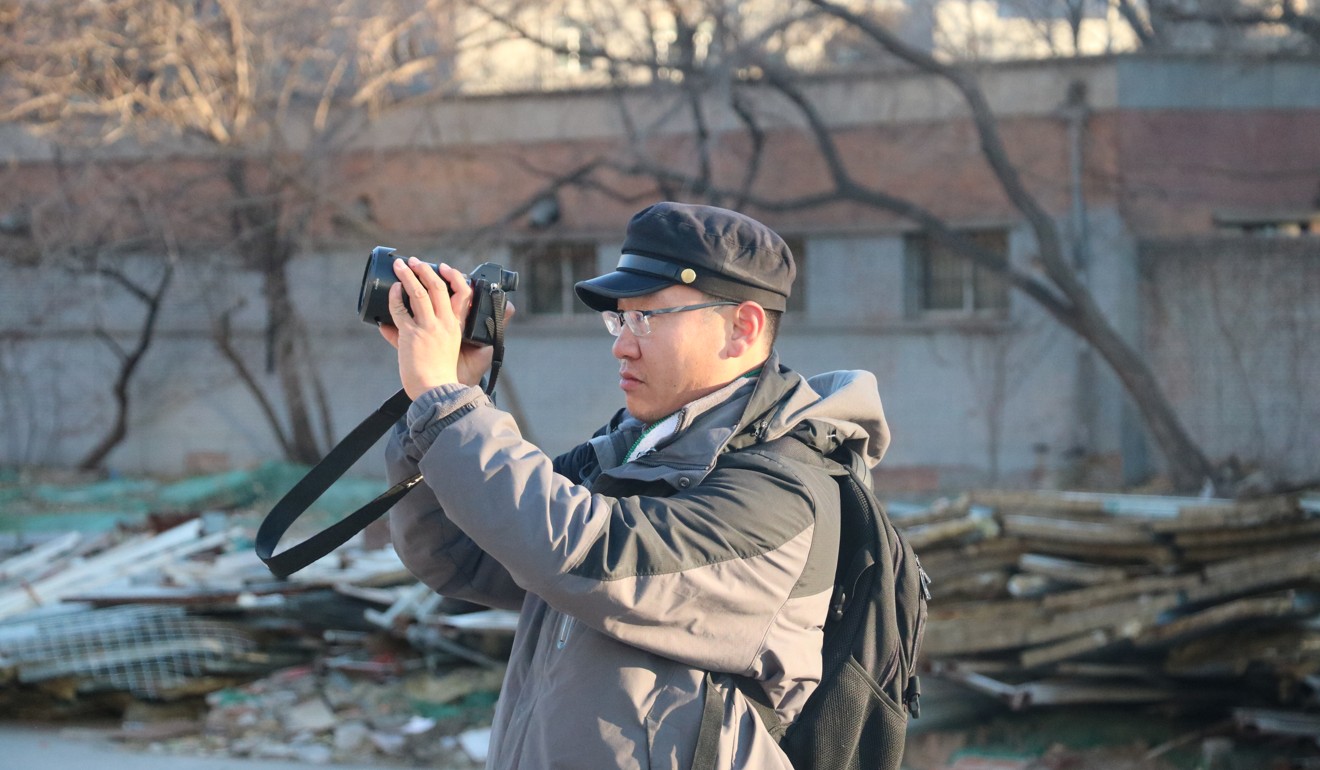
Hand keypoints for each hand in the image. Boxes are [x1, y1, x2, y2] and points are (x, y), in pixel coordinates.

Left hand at [378, 258, 514, 397]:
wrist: (436, 390)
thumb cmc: (440, 374)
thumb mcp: (443, 351)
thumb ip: (412, 336)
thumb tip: (383, 326)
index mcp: (457, 326)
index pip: (463, 294)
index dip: (453, 277)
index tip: (443, 268)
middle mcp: (444, 324)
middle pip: (438, 288)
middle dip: (425, 270)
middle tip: (415, 261)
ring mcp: (428, 328)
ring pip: (419, 293)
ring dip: (408, 276)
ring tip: (400, 265)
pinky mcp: (412, 335)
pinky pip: (401, 309)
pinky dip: (395, 297)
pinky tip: (391, 289)